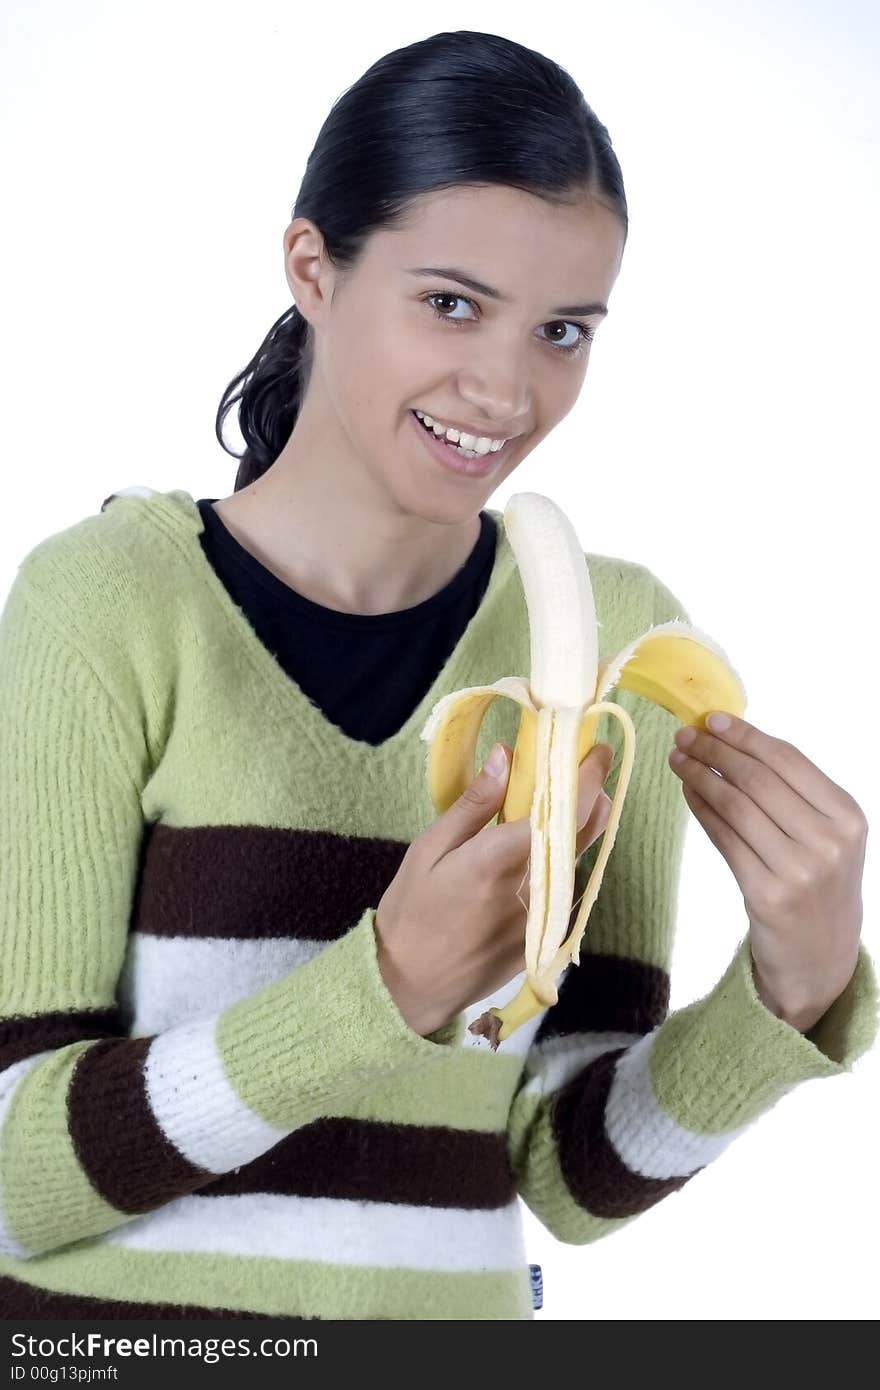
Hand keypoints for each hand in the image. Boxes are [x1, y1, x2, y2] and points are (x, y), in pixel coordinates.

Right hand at [375, 740, 613, 1036]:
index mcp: (499, 860)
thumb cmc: (410, 913)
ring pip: (574, 862)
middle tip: (586, 769)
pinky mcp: (544, 939)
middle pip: (583, 834)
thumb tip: (506, 757)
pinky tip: (538, 856)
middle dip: (593, 797)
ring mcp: (542, 918)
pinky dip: (558, 865)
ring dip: (573, 832)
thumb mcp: (429, 849)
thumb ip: (474, 804)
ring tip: (557, 808)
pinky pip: (562, 891)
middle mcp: (531, 889)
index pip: (563, 811)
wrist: (410, 986)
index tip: (597, 750)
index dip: (588, 777)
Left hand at [668, 712, 866, 1031]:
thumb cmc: (817, 883)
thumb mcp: (825, 834)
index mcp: (847, 816)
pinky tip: (688, 794)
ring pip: (736, 806)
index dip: (745, 736)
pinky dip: (701, 811)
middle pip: (758, 779)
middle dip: (715, 752)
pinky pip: (724, 840)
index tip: (711, 720)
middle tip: (683, 737)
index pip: (788, 760)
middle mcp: (828, 842)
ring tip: (678, 761)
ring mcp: (799, 871)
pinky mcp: (767, 895)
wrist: (820, 957)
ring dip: (700, 777)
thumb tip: (732, 738)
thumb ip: (792, 792)